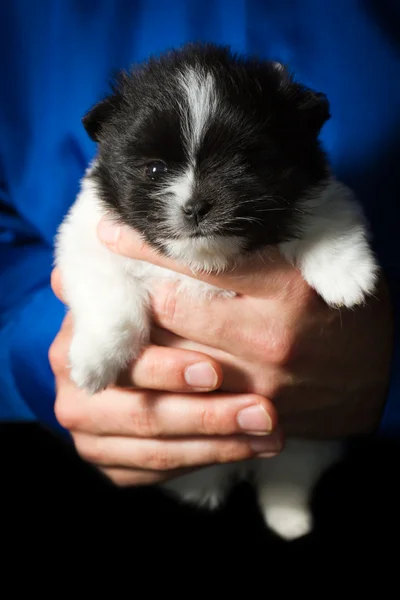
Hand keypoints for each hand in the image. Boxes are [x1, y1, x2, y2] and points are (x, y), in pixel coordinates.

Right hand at [49, 270, 280, 486]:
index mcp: (75, 344)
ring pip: (158, 449)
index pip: (125, 364)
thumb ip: (152, 282)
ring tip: (269, 429)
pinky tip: (250, 448)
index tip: (216, 371)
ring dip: (219, 442)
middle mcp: (73, 392)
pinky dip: (207, 462)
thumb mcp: (153, 295)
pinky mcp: (112, 463)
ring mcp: (90, 434)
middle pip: (143, 415)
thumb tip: (141, 246)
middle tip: (261, 411)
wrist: (139, 362)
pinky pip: (159, 472)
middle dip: (207, 415)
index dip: (169, 369)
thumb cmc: (154, 319)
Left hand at [97, 218, 393, 437]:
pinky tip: (146, 350)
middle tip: (106, 271)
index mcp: (288, 287)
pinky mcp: (252, 414)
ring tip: (116, 309)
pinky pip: (190, 389)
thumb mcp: (322, 257)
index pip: (197, 261)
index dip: (146, 244)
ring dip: (139, 328)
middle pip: (172, 309)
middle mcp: (269, 336)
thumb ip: (270, 236)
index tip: (109, 231)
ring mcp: (258, 382)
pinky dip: (163, 367)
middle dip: (133, 287)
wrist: (379, 376)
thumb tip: (208, 210)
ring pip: (172, 353)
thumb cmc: (346, 308)